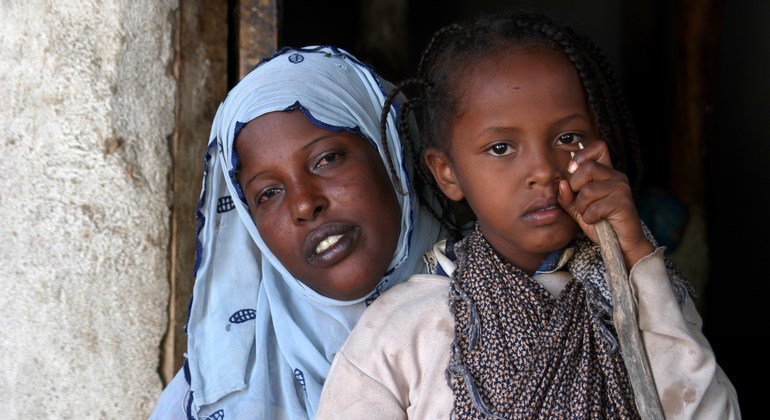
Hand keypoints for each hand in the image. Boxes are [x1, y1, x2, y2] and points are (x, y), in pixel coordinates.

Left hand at [557, 140, 653, 267]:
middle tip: (580, 202)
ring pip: (588, 190)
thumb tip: (562, 184)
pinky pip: (595, 207)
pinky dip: (589, 218)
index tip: (571, 170)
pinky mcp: (624, 203)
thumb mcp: (578, 209)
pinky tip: (596, 221)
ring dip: (582, 207)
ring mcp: (621, 188)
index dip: (582, 155)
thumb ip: (567, 196)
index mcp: (606, 173)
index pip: (599, 147)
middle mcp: (616, 176)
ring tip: (589, 214)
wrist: (620, 244)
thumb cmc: (599, 223)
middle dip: (575, 187)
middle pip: (588, 167)